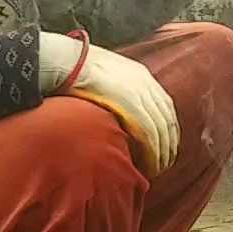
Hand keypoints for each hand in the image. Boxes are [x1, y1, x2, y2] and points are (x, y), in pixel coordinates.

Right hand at [39, 32, 178, 174]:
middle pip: (167, 119)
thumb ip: (113, 94)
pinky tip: (148, 166)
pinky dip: (152, 153)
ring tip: (155, 170)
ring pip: (161, 129)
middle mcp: (145, 83)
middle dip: (168, 144)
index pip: (164, 106)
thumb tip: (112, 113)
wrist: (63, 61)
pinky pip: (149, 133)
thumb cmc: (73, 74)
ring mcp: (139, 92)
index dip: (167, 129)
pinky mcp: (130, 103)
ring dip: (162, 153)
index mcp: (140, 75)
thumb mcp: (101, 79)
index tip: (164, 147)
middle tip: (163, 164)